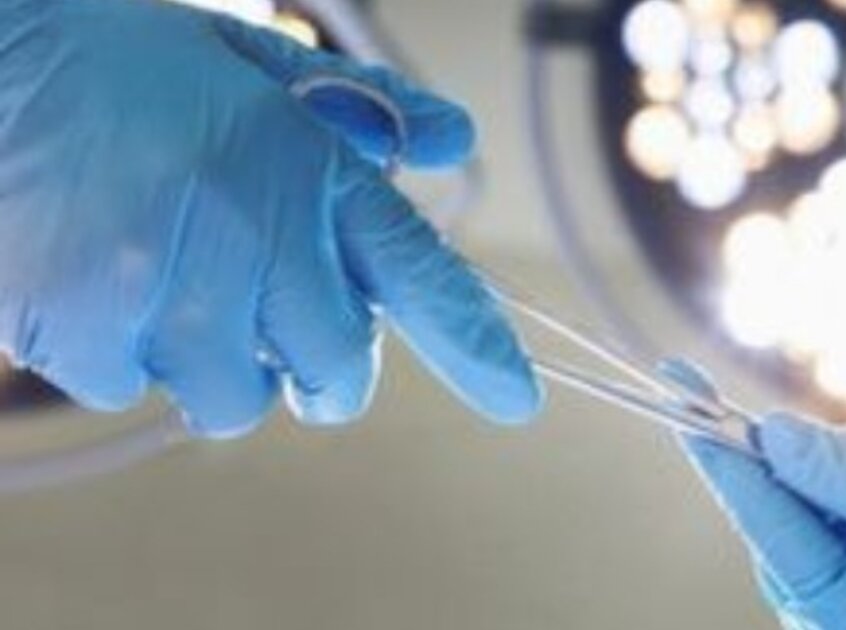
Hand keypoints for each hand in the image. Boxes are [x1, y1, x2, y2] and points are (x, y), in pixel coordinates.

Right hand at [0, 0, 541, 436]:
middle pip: (337, 371)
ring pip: (235, 398)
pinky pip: (136, 388)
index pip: (422, 276)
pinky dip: (126, 353)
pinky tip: (100, 278)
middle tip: (281, 322)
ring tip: (172, 280)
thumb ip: (361, 110)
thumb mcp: (251, 61)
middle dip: (322, 365)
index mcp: (309, 168)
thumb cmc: (120, 56)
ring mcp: (169, 290)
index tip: (519, 398)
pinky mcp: (86, 329)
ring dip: (221, 361)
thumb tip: (449, 141)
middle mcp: (255, 235)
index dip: (478, 347)